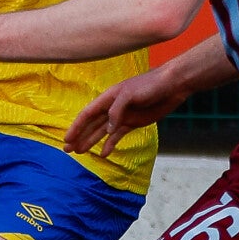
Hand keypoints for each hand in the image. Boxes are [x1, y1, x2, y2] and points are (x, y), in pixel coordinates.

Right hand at [65, 68, 189, 156]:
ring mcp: (122, 116)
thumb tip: (107, 130)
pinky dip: (110, 144)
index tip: (66, 139)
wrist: (172, 86)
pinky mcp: (133, 123)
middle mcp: (112, 107)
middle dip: (79, 136)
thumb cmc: (150, 85)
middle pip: (91, 124)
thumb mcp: (129, 94)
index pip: (87, 114)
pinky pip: (118, 136)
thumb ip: (116, 111)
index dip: (76, 127)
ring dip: (90, 141)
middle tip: (67, 150)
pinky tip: (103, 154)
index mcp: (108, 98)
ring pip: (102, 131)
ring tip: (79, 152)